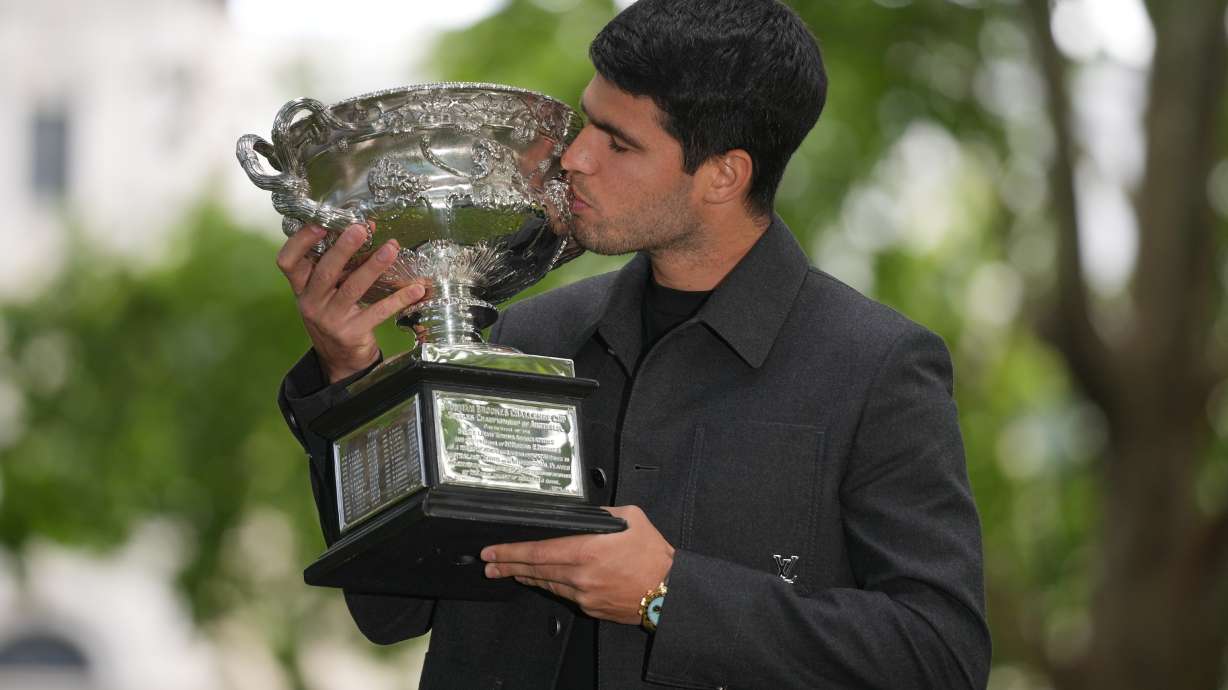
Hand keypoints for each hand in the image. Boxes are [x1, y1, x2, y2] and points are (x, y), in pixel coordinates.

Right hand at [276, 222, 425, 382]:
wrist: (339, 358)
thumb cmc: (334, 314)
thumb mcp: (325, 292)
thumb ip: (337, 266)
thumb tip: (364, 230)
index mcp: (301, 287)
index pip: (288, 261)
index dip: (301, 241)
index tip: (321, 223)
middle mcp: (311, 302)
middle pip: (325, 271)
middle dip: (344, 248)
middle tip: (361, 229)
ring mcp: (330, 319)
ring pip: (352, 288)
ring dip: (373, 266)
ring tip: (391, 248)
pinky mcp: (351, 333)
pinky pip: (377, 312)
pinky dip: (398, 299)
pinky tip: (415, 289)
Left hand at [481, 505, 673, 624]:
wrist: (670, 591)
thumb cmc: (653, 554)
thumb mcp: (630, 518)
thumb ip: (602, 514)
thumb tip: (584, 514)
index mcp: (586, 551)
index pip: (537, 552)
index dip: (510, 552)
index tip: (492, 551)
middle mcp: (580, 576)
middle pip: (534, 571)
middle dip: (507, 566)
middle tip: (488, 564)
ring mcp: (583, 595)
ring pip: (546, 584)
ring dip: (525, 577)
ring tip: (509, 571)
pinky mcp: (591, 608)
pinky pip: (564, 595)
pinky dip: (550, 586)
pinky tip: (542, 581)